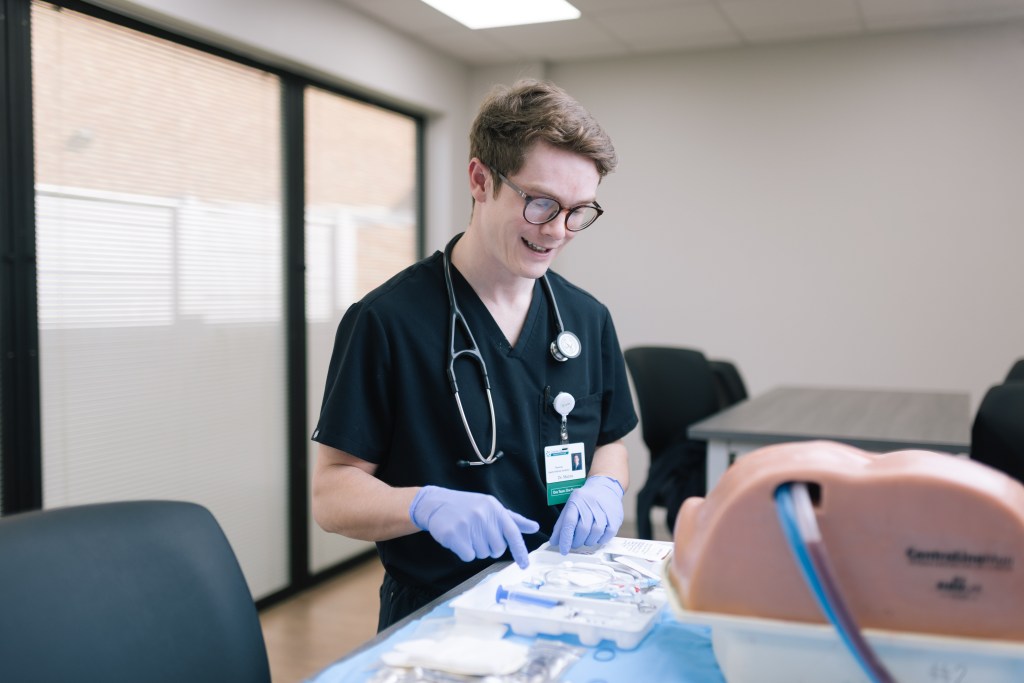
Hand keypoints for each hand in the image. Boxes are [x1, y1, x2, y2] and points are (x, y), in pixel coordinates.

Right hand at [409, 486, 539, 567]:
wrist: (436, 503)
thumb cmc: (467, 507)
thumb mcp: (491, 507)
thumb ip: (513, 519)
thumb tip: (535, 527)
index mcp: (495, 509)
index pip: (513, 533)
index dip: (520, 551)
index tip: (525, 565)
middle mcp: (483, 516)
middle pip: (497, 549)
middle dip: (490, 547)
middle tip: (479, 535)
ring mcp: (468, 525)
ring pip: (482, 554)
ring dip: (476, 549)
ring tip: (467, 534)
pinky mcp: (454, 535)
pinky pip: (468, 556)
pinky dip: (464, 552)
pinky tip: (459, 539)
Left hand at [551, 476, 623, 553]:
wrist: (605, 486)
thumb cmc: (585, 500)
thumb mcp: (570, 507)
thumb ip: (561, 525)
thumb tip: (554, 542)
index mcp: (576, 501)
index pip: (569, 522)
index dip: (566, 539)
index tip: (563, 550)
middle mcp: (590, 504)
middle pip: (583, 529)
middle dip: (577, 541)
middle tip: (575, 543)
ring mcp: (604, 510)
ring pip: (596, 532)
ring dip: (589, 541)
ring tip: (586, 539)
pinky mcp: (615, 516)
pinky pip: (608, 534)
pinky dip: (601, 539)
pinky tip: (597, 537)